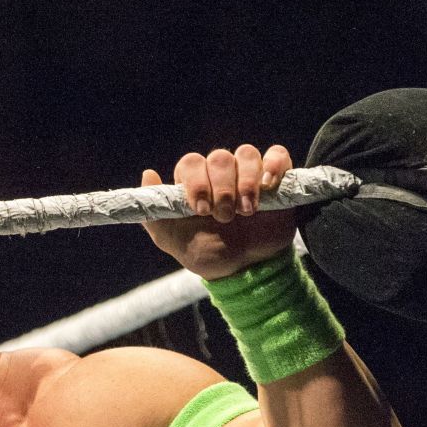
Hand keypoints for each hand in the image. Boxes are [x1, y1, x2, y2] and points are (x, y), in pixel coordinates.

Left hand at [141, 144, 298, 280]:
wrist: (244, 271)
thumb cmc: (207, 253)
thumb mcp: (173, 240)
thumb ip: (154, 213)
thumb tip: (148, 174)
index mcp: (195, 182)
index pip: (191, 163)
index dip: (196, 182)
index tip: (200, 210)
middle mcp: (221, 173)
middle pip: (219, 157)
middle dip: (222, 188)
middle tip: (224, 216)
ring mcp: (249, 173)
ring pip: (247, 154)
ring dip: (246, 181)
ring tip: (246, 211)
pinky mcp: (277, 180)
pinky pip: (277, 155)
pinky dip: (273, 165)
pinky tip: (267, 186)